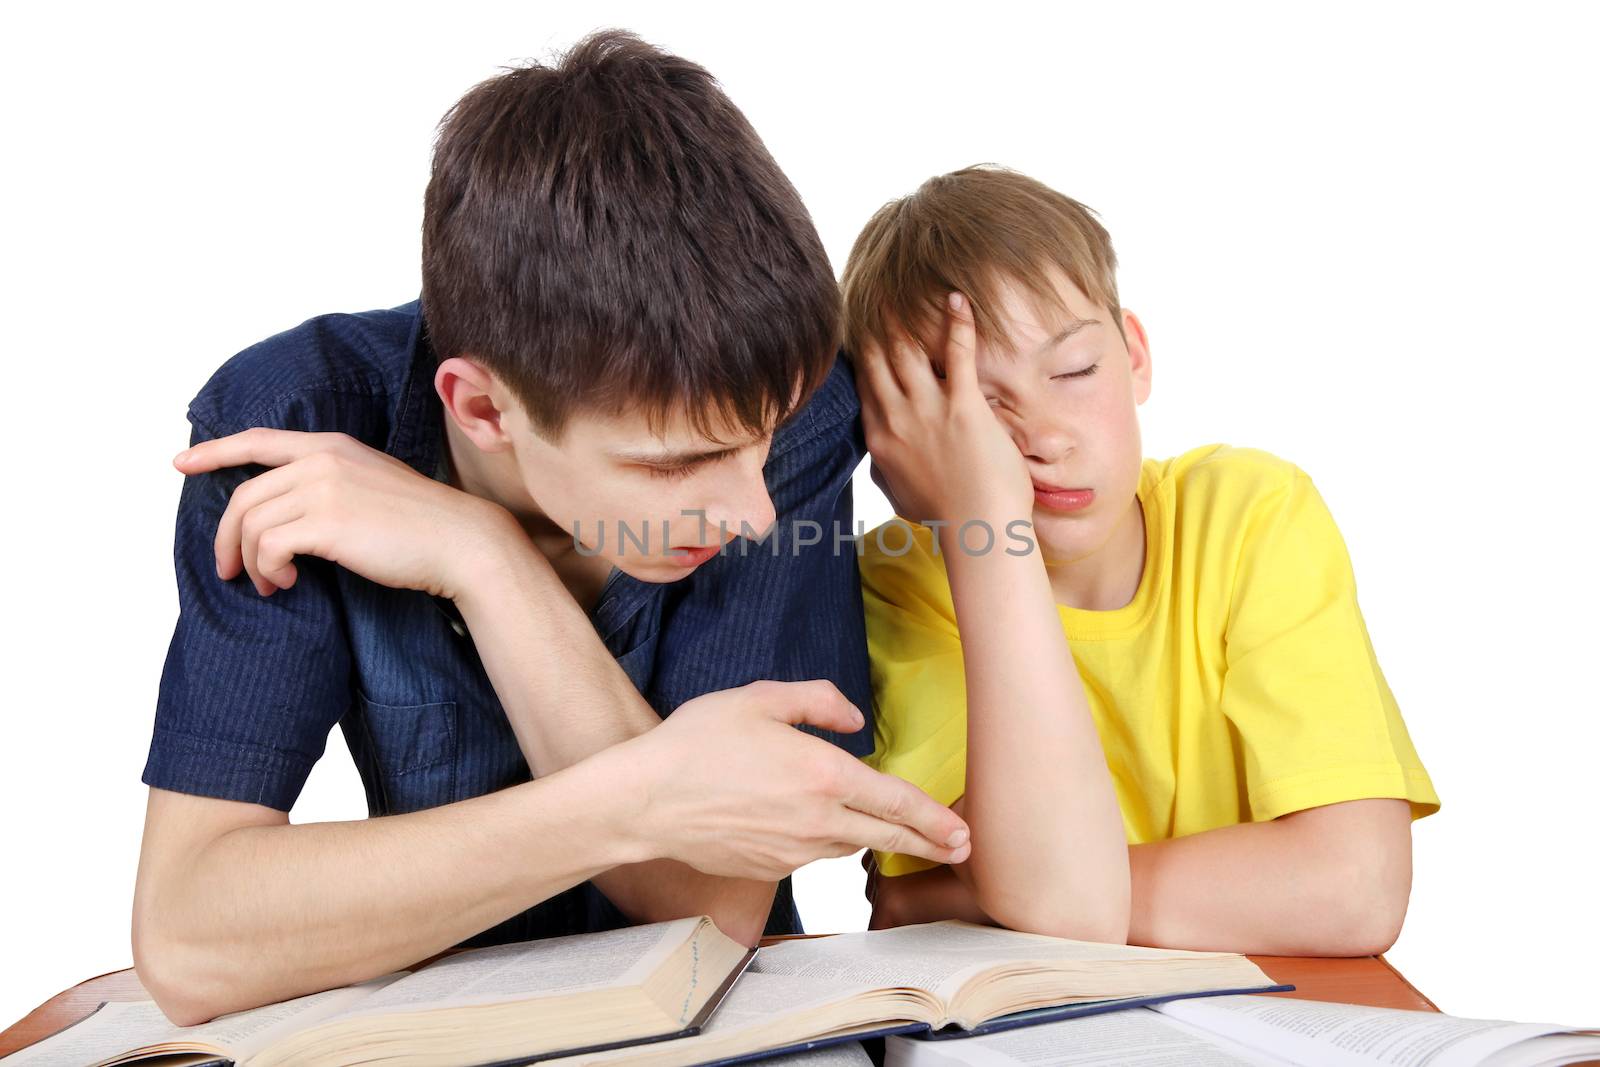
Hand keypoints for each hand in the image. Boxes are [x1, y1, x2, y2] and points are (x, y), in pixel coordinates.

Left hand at [173, 428, 516, 599]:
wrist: (459, 541)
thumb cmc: (422, 525)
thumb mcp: (371, 485)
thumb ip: (331, 484)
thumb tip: (290, 516)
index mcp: (333, 446)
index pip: (259, 440)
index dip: (216, 451)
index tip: (183, 463)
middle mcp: (322, 459)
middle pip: (245, 495)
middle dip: (227, 537)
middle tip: (230, 570)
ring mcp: (323, 488)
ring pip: (252, 523)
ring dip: (250, 561)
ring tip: (270, 584)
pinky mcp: (326, 522)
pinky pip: (269, 546)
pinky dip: (269, 569)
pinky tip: (290, 580)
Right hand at [613, 679, 972, 881]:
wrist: (644, 801)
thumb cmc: (697, 743)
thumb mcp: (760, 698)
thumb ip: (817, 701)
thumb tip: (854, 721)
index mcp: (821, 773)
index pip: (896, 801)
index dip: (935, 818)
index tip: (963, 831)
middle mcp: (816, 820)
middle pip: (887, 836)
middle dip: (930, 843)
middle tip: (960, 849)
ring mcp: (794, 851)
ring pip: (849, 846)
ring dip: (875, 842)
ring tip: (895, 835)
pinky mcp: (771, 869)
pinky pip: (813, 856)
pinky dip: (827, 844)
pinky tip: (821, 831)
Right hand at [857, 292, 1033, 526]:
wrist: (976, 530)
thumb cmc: (944, 516)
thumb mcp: (899, 493)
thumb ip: (887, 469)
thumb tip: (881, 458)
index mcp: (880, 437)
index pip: (864, 383)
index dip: (862, 352)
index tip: (862, 327)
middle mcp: (896, 418)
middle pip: (878, 359)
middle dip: (877, 324)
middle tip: (878, 294)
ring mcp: (927, 410)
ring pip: (907, 350)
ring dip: (908, 316)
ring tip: (908, 289)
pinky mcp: (963, 406)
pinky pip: (956, 353)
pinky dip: (957, 322)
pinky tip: (957, 298)